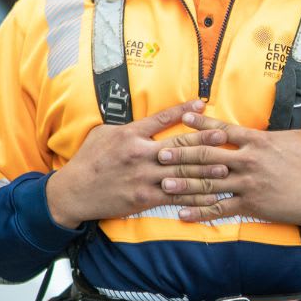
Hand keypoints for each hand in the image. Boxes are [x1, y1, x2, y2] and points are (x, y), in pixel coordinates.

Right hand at [46, 101, 231, 228]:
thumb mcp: (104, 134)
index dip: (183, 109)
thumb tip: (145, 120)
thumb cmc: (88, 160)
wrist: (74, 192)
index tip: (202, 102)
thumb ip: (128, 128)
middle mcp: (139, 155)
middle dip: (204, 141)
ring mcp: (143, 178)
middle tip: (225, 136)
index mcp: (130, 135)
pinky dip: (193, 196)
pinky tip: (209, 195)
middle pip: (178, 147)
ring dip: (205, 170)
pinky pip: (175, 197)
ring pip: (181, 173)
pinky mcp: (144, 198)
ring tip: (226, 167)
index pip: (161, 119)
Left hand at [156, 111, 300, 227]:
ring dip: (184, 184)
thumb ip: (276, 132)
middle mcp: (248, 161)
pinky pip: (220, 209)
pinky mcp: (251, 206)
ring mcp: (248, 185)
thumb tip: (266, 128)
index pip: (223, 130)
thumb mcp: (298, 138)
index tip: (183, 118)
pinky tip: (183, 213)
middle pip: (208, 157)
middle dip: (182, 155)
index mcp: (258, 141)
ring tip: (163, 183)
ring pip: (209, 184)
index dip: (201, 124)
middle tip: (160, 154)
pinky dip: (200, 212)